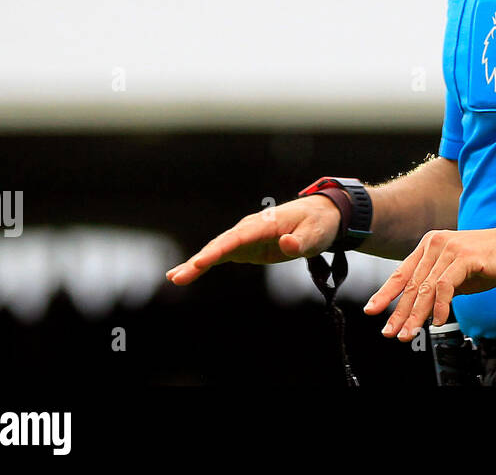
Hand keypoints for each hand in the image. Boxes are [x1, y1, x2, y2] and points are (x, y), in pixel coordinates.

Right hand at [165, 195, 341, 285]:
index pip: (238, 238)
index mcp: (265, 224)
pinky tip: (183, 274)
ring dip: (195, 264)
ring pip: (216, 250)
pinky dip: (202, 264)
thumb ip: (301, 241)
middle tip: (178, 277)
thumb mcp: (316, 235)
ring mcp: (245, 236)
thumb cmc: (318, 224)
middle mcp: (249, 228)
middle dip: (199, 261)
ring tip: (174, 278)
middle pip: (220, 244)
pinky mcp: (245, 246)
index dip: (218, 250)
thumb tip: (286, 244)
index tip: (200, 262)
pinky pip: (220, 255)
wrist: (320, 216)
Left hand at [364, 216, 495, 341]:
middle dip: (399, 312)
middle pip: (412, 284)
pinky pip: (445, 286)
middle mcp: (436, 244)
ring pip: (425, 288)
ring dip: (416, 315)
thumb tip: (423, 308)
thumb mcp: (460, 275)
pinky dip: (441, 307)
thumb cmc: (494, 259)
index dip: (386, 293)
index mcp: (431, 245)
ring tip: (409, 334)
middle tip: (390, 333)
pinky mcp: (464, 257)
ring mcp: (450, 249)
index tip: (372, 310)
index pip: (403, 272)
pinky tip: (440, 321)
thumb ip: (440, 286)